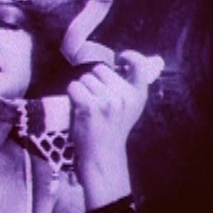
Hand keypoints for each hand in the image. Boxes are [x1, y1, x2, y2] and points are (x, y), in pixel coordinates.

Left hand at [67, 51, 163, 188]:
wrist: (102, 155)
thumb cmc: (110, 128)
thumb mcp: (128, 108)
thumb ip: (127, 87)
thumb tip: (122, 61)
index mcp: (137, 96)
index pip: (140, 67)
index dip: (131, 57)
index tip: (122, 57)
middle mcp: (124, 97)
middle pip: (100, 69)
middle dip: (94, 81)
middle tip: (97, 103)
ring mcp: (106, 101)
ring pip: (84, 78)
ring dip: (82, 90)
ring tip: (89, 109)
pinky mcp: (89, 106)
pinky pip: (74, 86)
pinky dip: (72, 95)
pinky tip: (79, 109)